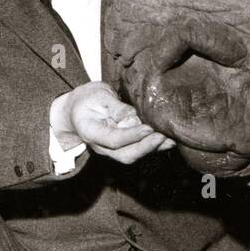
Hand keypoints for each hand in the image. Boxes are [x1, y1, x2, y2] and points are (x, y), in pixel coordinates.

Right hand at [51, 82, 175, 164]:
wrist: (78, 109)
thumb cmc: (87, 99)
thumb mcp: (98, 95)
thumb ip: (115, 106)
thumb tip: (133, 116)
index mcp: (90, 132)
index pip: (113, 139)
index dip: (132, 135)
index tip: (149, 128)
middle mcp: (101, 146)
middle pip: (125, 154)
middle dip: (146, 147)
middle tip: (163, 136)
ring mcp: (112, 150)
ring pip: (134, 155)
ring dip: (154, 149)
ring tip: (171, 139)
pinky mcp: (123, 147)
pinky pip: (139, 150)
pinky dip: (154, 147)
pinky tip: (169, 140)